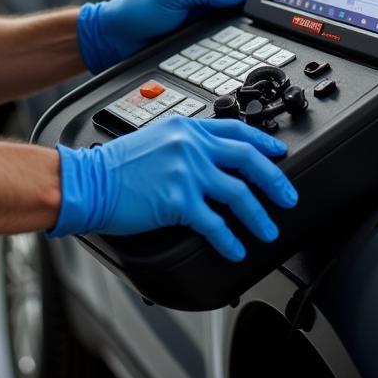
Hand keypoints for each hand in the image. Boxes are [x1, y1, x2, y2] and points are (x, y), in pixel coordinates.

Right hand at [49, 116, 297, 261]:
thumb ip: (184, 145)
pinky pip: (214, 223)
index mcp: (186, 128)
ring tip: (268, 230)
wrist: (88, 180)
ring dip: (258, 215)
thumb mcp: (155, 139)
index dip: (263, 141)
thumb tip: (209, 161)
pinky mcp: (178, 199)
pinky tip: (236, 249)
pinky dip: (230, 239)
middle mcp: (190, 146)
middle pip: (247, 159)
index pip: (236, 130)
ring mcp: (186, 172)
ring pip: (238, 193)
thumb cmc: (114, 165)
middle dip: (274, 179)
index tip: (278, 152)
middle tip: (288, 195)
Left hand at [77, 0, 249, 72]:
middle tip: (254, 23)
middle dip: (239, 12)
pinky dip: (220, 42)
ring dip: (231, 30)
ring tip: (244, 36)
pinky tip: (227, 47)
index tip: (257, 5)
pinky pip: (212, 38)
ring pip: (223, 23)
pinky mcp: (190, 36)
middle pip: (228, 3)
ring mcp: (193, 17)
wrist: (114, 38)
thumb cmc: (136, 10)